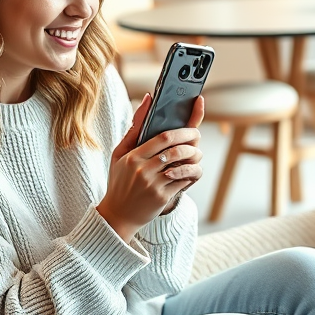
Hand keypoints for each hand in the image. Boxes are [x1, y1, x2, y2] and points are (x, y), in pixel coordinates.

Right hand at [97, 94, 204, 242]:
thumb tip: (148, 99)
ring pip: (183, 165)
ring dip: (194, 157)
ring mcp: (153, 185)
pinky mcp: (162, 197)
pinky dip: (191, 173)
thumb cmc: (120, 181)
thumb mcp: (119, 154)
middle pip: (175, 149)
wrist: (118, 215)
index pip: (162, 138)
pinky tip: (190, 170)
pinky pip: (184, 181)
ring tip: (195, 153)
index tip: (191, 126)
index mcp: (133, 157)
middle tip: (197, 136)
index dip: (181, 129)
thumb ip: (134, 128)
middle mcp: (143, 170)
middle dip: (191, 140)